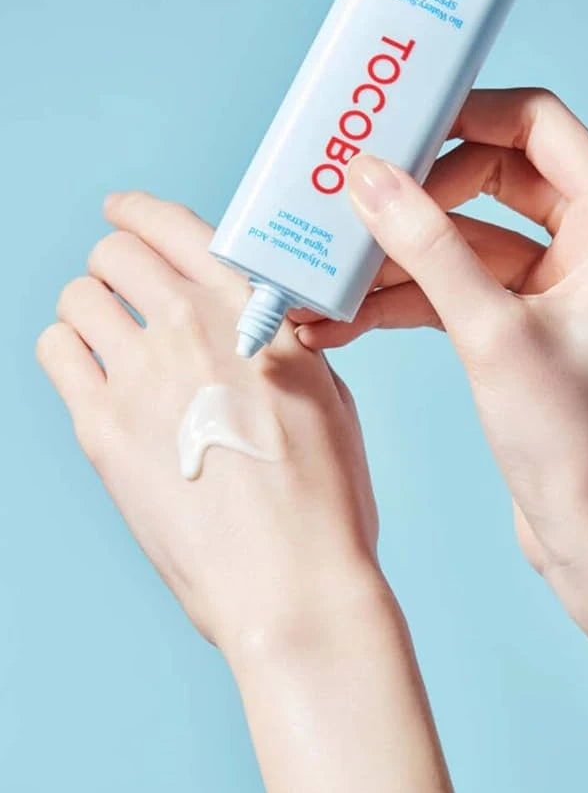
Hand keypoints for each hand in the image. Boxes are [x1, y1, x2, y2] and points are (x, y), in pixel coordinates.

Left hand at [36, 192, 378, 658]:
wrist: (291, 581)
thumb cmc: (323, 497)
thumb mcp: (327, 392)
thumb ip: (279, 340)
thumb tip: (247, 322)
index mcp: (252, 309)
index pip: (175, 224)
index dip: (139, 211)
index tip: (122, 211)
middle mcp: (191, 326)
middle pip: (115, 253)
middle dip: (115, 262)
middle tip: (121, 286)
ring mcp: (141, 374)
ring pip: (78, 297)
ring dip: (90, 306)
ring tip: (107, 337)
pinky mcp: (101, 428)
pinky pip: (56, 351)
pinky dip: (67, 350)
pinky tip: (93, 375)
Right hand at [295, 88, 587, 713]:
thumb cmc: (583, 450)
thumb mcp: (494, 336)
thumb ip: (429, 249)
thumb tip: (372, 180)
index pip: (539, 127)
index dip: (468, 114)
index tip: (401, 123)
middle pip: (491, 178)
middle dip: (416, 193)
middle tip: (351, 197)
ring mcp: (556, 290)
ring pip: (465, 240)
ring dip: (398, 255)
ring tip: (331, 272)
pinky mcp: (523, 330)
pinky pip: (457, 289)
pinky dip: (404, 298)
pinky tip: (346, 318)